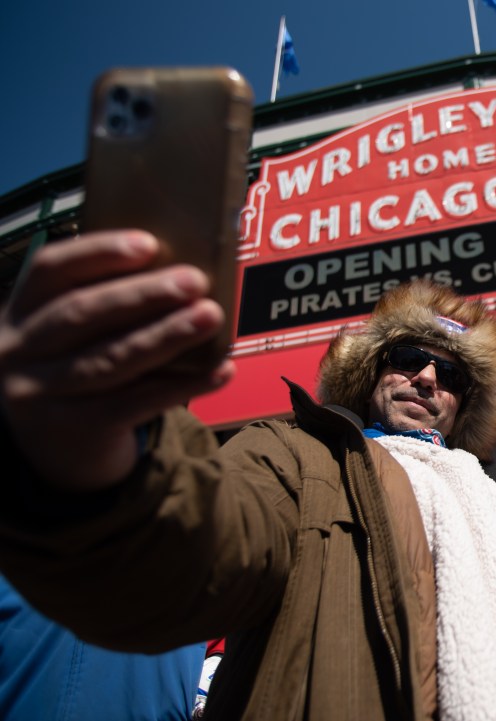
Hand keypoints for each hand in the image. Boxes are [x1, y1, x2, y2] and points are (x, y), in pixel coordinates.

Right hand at [0, 231, 233, 490]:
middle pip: (82, 312)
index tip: (149, 243)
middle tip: (195, 280)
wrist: (56, 453)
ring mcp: (40, 393)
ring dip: (167, 335)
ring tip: (211, 316)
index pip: (51, 268)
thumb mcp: (72, 336)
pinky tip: (219, 369)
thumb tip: (181, 271)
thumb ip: (109, 304)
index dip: (99, 252)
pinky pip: (137, 403)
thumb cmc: (79, 372)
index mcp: (20, 310)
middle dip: (143, 294)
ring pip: (111, 358)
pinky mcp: (74, 429)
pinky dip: (183, 385)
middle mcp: (20, 350)